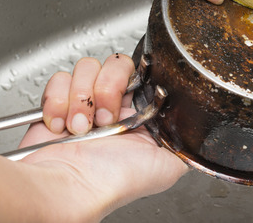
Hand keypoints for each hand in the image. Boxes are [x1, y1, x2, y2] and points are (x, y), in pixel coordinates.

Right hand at [18, 54, 187, 221]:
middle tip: (104, 118)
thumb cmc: (114, 182)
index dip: (133, 81)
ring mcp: (83, 104)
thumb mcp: (168, 166)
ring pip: (86, 68)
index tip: (128, 99)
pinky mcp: (56, 104)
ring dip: (81, 98)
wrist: (71, 188)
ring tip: (80, 127)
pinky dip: (57, 101)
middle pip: (114, 64)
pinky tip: (60, 126)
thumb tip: (196, 129)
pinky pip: (58, 80)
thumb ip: (184, 141)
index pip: (141, 74)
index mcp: (138, 116)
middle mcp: (111, 107)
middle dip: (107, 88)